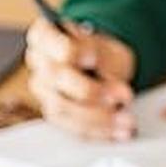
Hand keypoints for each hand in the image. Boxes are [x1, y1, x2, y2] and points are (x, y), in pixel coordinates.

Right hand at [25, 18, 136, 139]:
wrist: (102, 68)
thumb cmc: (100, 52)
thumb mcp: (106, 46)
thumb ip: (104, 60)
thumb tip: (111, 83)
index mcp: (45, 35)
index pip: (50, 42)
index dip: (72, 52)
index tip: (93, 58)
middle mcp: (39, 63)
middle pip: (57, 78)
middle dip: (91, 91)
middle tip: (122, 95)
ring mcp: (44, 91)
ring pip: (63, 108)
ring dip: (99, 118)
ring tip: (127, 120)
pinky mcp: (55, 114)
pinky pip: (72, 127)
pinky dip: (98, 131)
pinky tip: (119, 131)